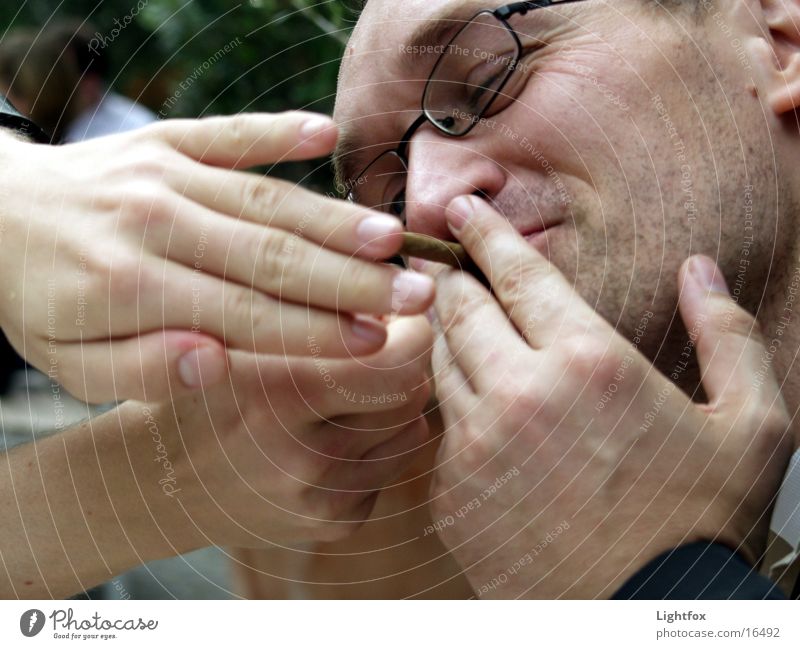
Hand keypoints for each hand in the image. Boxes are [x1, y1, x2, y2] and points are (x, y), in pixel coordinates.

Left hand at [0, 113, 432, 402]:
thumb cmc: (40, 300)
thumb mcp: (71, 366)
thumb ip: (143, 372)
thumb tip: (217, 361)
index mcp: (131, 286)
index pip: (245, 315)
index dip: (315, 331)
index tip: (376, 341)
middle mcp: (154, 223)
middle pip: (270, 256)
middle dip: (350, 279)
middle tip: (416, 294)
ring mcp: (163, 172)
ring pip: (265, 199)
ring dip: (333, 219)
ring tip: (392, 239)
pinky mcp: (167, 137)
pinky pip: (228, 130)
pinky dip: (277, 130)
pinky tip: (326, 131)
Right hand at [143, 316, 432, 547]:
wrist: (160, 482)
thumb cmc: (202, 389)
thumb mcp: (233, 334)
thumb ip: (310, 308)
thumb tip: (397, 296)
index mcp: (277, 393)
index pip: (400, 360)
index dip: (410, 329)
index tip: (394, 316)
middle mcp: (304, 455)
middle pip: (412, 392)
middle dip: (402, 363)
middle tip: (371, 349)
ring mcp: (321, 498)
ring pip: (411, 428)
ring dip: (391, 405)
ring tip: (343, 393)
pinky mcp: (334, 525)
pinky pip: (392, 467)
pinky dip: (377, 445)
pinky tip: (331, 435)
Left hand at [425, 195, 792, 598]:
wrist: (646, 622)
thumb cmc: (701, 523)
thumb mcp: (753, 425)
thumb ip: (728, 334)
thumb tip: (698, 269)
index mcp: (589, 363)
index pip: (517, 273)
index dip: (484, 232)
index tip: (461, 206)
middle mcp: (519, 394)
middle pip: (459, 308)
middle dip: (452, 278)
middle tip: (450, 262)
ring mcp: (475, 446)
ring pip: (439, 362)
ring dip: (446, 335)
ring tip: (459, 325)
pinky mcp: (451, 493)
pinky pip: (440, 427)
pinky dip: (453, 404)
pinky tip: (479, 407)